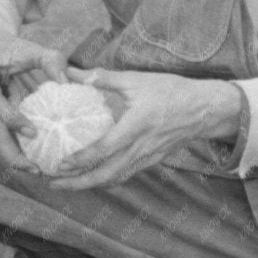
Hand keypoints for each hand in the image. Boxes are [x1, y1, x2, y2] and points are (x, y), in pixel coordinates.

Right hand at [0, 23, 72, 172]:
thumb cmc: (5, 48)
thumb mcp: (27, 46)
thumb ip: (50, 60)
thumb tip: (69, 85)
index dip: (11, 118)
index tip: (32, 133)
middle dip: (11, 153)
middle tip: (35, 169)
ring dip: (13, 154)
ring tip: (38, 169)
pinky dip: (10, 146)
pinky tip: (30, 157)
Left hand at [46, 70, 241, 190]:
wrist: (204, 110)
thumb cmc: (171, 91)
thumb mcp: (136, 80)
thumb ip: (103, 78)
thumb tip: (74, 72)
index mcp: (136, 126)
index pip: (104, 149)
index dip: (81, 159)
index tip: (61, 164)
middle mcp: (140, 147)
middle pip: (105, 175)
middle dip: (78, 183)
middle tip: (53, 184)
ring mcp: (146, 158)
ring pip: (114, 180)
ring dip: (88, 185)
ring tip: (66, 185)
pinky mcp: (150, 162)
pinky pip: (124, 175)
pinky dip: (104, 180)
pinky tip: (90, 178)